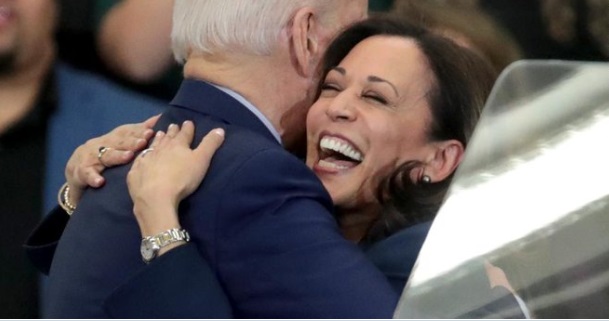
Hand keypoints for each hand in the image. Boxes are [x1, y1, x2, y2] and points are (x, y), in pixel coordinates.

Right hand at [64, 115, 158, 205]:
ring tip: (128, 156)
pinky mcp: (81, 172)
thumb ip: (138, 132)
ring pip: (105, 156)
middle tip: (143, 142)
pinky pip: (87, 174)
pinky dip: (93, 177)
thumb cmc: (104, 155)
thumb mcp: (120, 143)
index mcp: (113, 139)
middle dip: (131, 142)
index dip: (138, 131)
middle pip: (118, 142)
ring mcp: (91, 157)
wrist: (75, 170)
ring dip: (117, 156)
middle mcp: (102, 145)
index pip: (126, 132)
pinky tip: (100, 182)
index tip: (151, 131)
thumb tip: (159, 118)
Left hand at [127, 121, 224, 237]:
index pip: (184, 134)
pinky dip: (142, 156)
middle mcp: (161, 149)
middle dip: (171, 131)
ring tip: (158, 134)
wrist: (155, 196)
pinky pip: (139, 161)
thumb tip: (220, 129)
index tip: (188, 122)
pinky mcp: (136, 172)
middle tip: (172, 125)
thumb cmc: (182, 178)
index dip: (187, 128)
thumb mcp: (201, 160)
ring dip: (157, 140)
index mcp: (178, 145)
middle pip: (167, 138)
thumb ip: (210, 145)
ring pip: (153, 146)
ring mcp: (146, 160)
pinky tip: (141, 157)